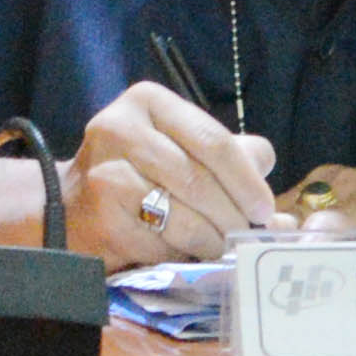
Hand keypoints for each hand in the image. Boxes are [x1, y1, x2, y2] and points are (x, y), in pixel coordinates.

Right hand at [73, 78, 284, 260]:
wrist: (73, 204)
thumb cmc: (141, 174)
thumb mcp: (183, 151)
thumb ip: (234, 163)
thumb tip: (282, 208)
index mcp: (148, 101)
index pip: (214, 141)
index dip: (248, 182)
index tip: (267, 211)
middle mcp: (121, 127)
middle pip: (200, 180)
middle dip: (234, 217)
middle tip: (249, 238)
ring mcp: (106, 171)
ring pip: (184, 216)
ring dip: (214, 241)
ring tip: (221, 249)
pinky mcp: (101, 213)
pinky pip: (161, 243)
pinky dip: (182, 254)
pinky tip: (184, 253)